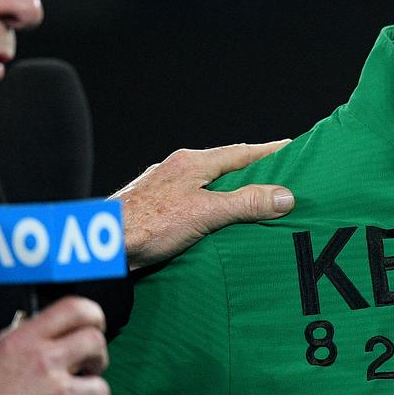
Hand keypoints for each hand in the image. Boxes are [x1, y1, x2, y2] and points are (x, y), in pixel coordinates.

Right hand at [0, 296, 109, 394]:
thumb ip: (18, 337)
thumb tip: (36, 326)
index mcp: (25, 339)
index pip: (74, 308)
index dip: (92, 313)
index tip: (94, 323)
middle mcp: (44, 360)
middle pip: (95, 341)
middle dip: (97, 354)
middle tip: (88, 364)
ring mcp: (56, 390)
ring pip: (100, 385)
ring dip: (92, 390)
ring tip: (76, 394)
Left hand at [113, 140, 293, 269]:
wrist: (101, 247)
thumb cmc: (148, 225)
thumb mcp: (204, 213)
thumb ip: (244, 204)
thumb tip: (284, 196)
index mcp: (192, 163)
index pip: (240, 152)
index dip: (268, 151)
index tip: (292, 147)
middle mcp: (177, 169)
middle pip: (223, 166)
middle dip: (251, 171)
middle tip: (279, 175)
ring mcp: (163, 187)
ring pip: (205, 184)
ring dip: (229, 191)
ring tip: (252, 202)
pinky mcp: (153, 207)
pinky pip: (191, 200)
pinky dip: (210, 206)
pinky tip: (213, 222)